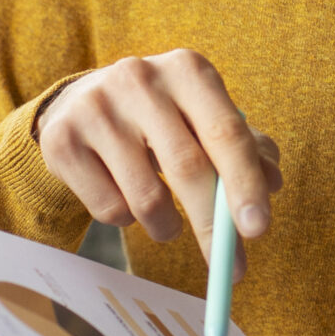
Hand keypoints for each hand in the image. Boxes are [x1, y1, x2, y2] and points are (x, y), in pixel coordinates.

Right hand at [37, 50, 282, 261]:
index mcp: (187, 70)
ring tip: (168, 224)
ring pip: (146, 198)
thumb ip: (245, 150)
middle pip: (187, 167)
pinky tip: (125, 198)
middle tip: (231, 265)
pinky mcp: (62, 140)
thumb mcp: (204, 121)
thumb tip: (272, 183)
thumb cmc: (163, 118)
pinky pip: (109, 208)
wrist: (82, 103)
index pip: (226, 133)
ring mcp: (96, 107)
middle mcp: (139, 79)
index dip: (245, 184)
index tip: (258, 229)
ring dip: (167, 227)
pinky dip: (127, 220)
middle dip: (213, 226)